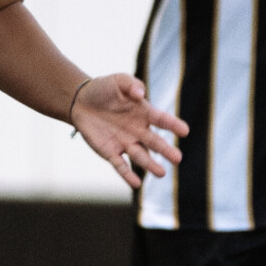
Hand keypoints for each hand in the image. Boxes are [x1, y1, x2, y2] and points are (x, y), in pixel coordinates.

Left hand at [68, 73, 186, 189]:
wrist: (81, 102)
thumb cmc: (104, 89)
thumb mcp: (118, 81)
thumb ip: (131, 84)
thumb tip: (141, 93)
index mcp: (144, 113)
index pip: (161, 120)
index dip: (173, 125)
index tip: (184, 131)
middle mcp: (138, 130)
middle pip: (155, 142)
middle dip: (166, 150)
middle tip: (177, 158)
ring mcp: (125, 143)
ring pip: (141, 156)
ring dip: (151, 165)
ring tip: (162, 173)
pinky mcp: (110, 152)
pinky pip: (120, 166)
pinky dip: (128, 175)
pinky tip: (136, 184)